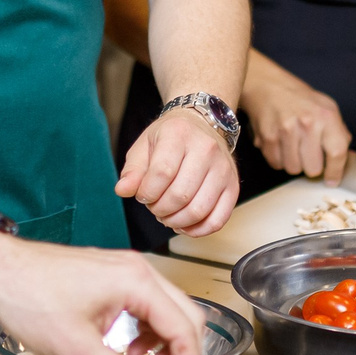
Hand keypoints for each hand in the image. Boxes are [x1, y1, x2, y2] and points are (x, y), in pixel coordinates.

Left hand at [0, 233, 206, 354]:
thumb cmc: (29, 297)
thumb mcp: (79, 349)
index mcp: (137, 283)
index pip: (183, 331)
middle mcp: (138, 271)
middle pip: (184, 319)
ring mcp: (126, 271)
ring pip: (166, 313)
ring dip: (163, 348)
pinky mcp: (113, 278)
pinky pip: (146, 308)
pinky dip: (146, 334)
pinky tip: (128, 354)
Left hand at [117, 106, 239, 235]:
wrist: (201, 125)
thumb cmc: (170, 137)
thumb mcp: (144, 146)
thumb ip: (132, 170)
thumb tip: (122, 191)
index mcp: (179, 134)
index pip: (162, 173)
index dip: (147, 193)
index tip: (142, 195)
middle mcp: (206, 149)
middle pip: (180, 195)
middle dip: (159, 209)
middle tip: (154, 206)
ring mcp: (223, 169)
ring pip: (198, 210)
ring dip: (176, 221)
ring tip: (166, 215)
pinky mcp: (233, 186)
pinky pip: (218, 220)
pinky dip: (197, 230)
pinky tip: (184, 224)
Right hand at [242, 56, 350, 178]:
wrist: (268, 86)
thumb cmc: (299, 99)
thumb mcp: (327, 109)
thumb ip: (339, 134)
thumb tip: (348, 159)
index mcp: (326, 116)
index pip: (337, 153)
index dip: (335, 171)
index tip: (332, 179)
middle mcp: (307, 123)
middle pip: (313, 169)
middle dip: (311, 165)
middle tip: (308, 153)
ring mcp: (286, 131)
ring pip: (293, 169)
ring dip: (294, 162)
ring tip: (293, 146)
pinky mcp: (268, 137)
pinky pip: (276, 164)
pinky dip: (279, 158)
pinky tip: (281, 144)